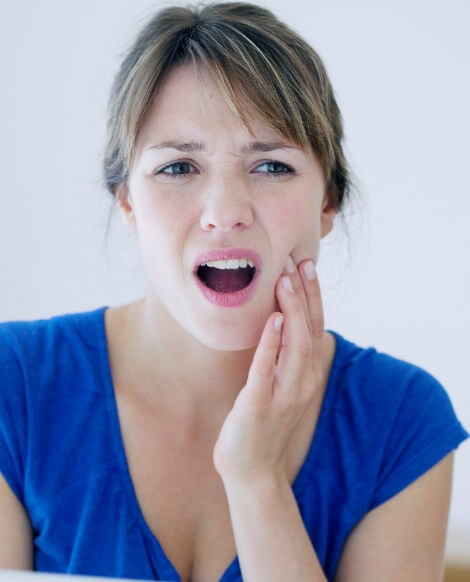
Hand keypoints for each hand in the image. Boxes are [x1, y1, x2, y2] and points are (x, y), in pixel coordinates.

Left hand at [213, 256, 324, 485]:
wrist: (252, 472)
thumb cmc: (262, 425)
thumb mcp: (280, 387)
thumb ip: (284, 359)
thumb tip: (281, 323)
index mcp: (306, 375)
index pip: (315, 328)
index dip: (312, 296)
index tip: (306, 266)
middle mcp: (302, 382)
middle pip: (309, 330)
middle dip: (305, 294)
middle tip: (298, 261)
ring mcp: (284, 395)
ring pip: (295, 345)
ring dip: (292, 310)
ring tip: (284, 281)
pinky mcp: (260, 406)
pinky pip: (266, 370)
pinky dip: (271, 343)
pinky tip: (272, 320)